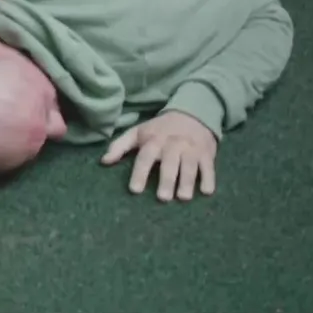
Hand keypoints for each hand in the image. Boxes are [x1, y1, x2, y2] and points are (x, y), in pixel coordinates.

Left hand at [101, 111, 217, 201]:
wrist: (192, 114)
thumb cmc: (160, 129)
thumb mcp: (138, 132)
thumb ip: (119, 146)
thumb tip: (103, 161)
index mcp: (153, 140)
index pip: (145, 157)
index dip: (139, 173)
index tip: (135, 190)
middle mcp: (172, 144)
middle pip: (169, 163)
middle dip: (166, 180)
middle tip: (162, 198)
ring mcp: (191, 149)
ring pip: (189, 166)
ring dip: (187, 182)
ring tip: (183, 198)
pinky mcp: (207, 154)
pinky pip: (209, 167)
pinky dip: (209, 179)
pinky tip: (207, 191)